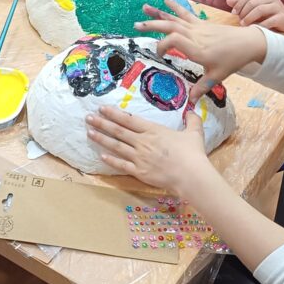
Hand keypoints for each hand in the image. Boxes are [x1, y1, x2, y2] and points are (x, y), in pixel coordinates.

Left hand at [87, 107, 209, 194]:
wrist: (191, 175)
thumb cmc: (193, 154)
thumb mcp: (194, 132)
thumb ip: (192, 119)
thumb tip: (192, 110)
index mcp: (153, 130)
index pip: (129, 119)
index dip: (114, 113)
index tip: (102, 108)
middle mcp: (142, 142)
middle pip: (118, 131)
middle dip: (102, 123)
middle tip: (88, 118)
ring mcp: (139, 157)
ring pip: (116, 146)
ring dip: (101, 139)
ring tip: (89, 133)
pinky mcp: (139, 171)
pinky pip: (121, 165)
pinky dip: (110, 160)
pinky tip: (101, 156)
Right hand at [135, 0, 266, 100]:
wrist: (247, 43)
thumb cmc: (232, 60)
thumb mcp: (217, 76)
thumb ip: (202, 87)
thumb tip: (191, 103)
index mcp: (197, 49)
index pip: (174, 40)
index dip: (162, 45)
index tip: (159, 54)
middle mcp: (195, 36)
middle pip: (171, 26)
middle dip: (152, 25)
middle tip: (136, 25)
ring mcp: (198, 28)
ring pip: (175, 18)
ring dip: (159, 13)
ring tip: (144, 7)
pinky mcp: (201, 23)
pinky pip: (186, 13)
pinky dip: (175, 6)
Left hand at [228, 0, 283, 32]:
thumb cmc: (268, 14)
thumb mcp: (255, 7)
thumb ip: (242, 3)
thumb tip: (228, 0)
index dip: (239, 4)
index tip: (233, 13)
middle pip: (252, 2)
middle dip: (243, 12)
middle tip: (239, 21)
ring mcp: (278, 6)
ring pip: (260, 10)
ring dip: (249, 18)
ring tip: (244, 25)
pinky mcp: (282, 17)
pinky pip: (269, 21)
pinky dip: (260, 26)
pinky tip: (255, 29)